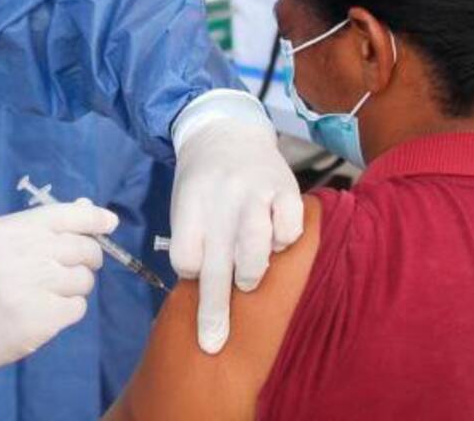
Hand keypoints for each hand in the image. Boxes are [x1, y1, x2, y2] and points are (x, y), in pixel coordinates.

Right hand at [0, 199, 117, 385]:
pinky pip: (77, 307)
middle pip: (80, 246)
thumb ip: (35, 227)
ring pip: (82, 278)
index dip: (91, 216)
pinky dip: (69, 308)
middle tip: (77, 264)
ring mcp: (28, 289)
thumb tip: (86, 208)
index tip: (109, 221)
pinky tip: (48, 310)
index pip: (60, 215)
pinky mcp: (38, 321)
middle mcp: (16, 256)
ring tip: (53, 291)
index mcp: (2, 231)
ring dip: (76, 284)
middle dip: (88, 255)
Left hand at [169, 92, 301, 353]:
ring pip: (255, 251)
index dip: (192, 271)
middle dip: (215, 311)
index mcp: (190, 204)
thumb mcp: (184, 204)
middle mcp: (221, 198)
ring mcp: (255, 192)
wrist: (224, 131)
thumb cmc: (202, 182)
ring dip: (251, 273)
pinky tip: (275, 236)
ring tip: (249, 277)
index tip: (197, 271)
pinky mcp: (286, 188)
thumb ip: (193, 241)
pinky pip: (288, 232)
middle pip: (217, 265)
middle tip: (213, 342)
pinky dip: (284, 243)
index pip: (187, 258)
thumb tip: (201, 291)